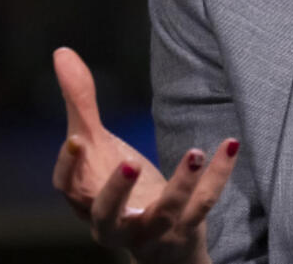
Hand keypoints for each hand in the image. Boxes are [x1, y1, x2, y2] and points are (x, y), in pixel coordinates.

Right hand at [52, 47, 239, 263]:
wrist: (161, 242)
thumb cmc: (120, 188)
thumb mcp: (100, 147)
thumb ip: (81, 103)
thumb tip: (62, 51)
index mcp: (86, 202)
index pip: (68, 190)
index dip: (69, 169)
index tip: (77, 140)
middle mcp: (114, 224)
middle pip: (108, 217)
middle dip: (116, 193)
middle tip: (129, 163)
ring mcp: (152, 230)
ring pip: (165, 214)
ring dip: (181, 185)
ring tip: (195, 152)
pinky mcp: (186, 229)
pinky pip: (205, 204)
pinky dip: (219, 176)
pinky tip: (230, 145)